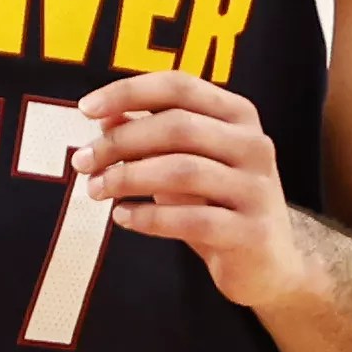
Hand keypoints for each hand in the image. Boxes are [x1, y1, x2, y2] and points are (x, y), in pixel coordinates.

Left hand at [73, 70, 310, 310]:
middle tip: (83, 161)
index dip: (130, 92)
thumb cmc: (218, 203)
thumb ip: (149, 134)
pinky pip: (192, 220)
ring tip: (96, 190)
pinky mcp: (251, 232)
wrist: (269, 265)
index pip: (180, 87)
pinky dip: (149, 217)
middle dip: (121, 142)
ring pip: (183, 171)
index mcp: (238, 115)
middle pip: (178, 126)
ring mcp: (257, 189)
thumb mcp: (184, 161)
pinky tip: (122, 217)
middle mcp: (254, 144)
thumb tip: (104, 116)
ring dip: (128, 178)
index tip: (85, 108)